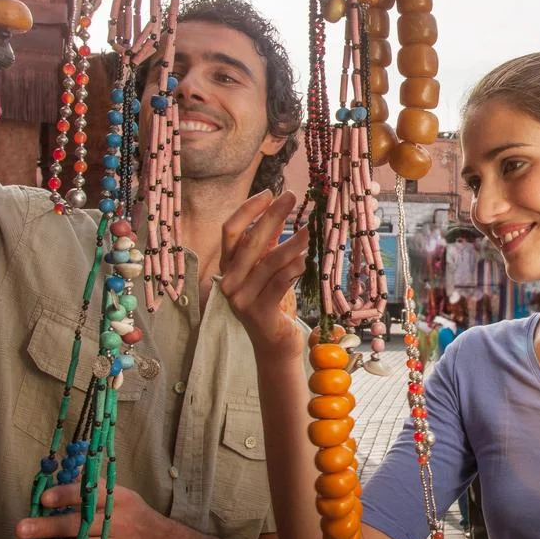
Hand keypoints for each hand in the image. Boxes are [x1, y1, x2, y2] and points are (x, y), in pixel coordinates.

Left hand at [15, 484, 177, 538]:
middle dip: (50, 526)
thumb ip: (97, 489)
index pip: (92, 494)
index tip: (44, 498)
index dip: (67, 495)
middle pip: (82, 524)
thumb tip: (67, 472)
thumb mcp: (125, 497)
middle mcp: (121, 523)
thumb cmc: (138, 519)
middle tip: (22, 529)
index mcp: (120, 501)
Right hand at [220, 190, 309, 357]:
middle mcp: (229, 282)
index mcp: (228, 267)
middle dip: (272, 216)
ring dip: (293, 242)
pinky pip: (280, 283)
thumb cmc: (271, 303)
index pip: (230, 231)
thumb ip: (269, 242)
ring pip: (269, 262)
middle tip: (293, 197)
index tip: (269, 192)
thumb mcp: (267, 268)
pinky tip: (309, 258)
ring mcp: (241, 299)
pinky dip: (295, 268)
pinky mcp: (259, 313)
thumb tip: (278, 208)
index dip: (248, 210)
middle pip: (250, 241)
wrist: (274, 345)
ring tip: (311, 228)